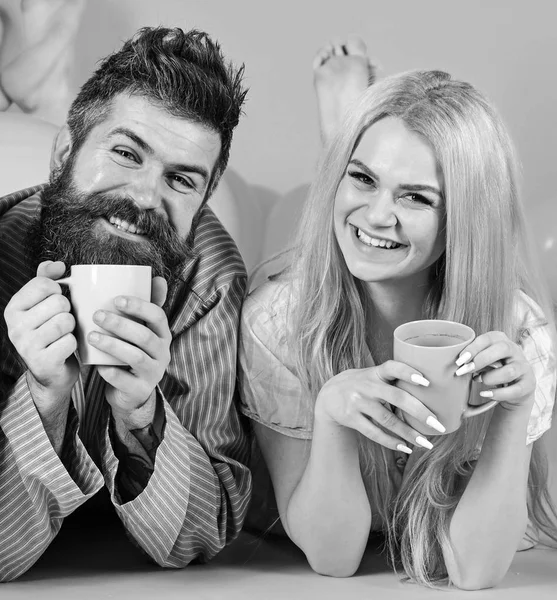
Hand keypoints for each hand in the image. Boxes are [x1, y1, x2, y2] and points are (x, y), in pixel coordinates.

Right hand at [4, 260, 77, 406]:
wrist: (50, 374)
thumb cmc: (50, 333)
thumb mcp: (42, 305)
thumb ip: (45, 280)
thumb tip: (57, 264)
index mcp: (13, 308)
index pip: (44, 284)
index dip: (58, 291)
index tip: (54, 303)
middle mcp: (14, 326)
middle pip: (59, 302)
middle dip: (68, 312)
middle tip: (61, 323)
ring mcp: (26, 346)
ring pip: (66, 321)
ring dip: (72, 328)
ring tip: (63, 335)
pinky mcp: (42, 362)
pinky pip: (70, 341)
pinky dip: (73, 345)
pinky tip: (64, 350)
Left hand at [88, 276, 170, 422]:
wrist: (132, 391)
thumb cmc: (133, 352)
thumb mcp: (142, 329)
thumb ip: (146, 306)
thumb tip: (158, 277)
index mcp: (163, 334)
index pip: (158, 316)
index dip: (139, 306)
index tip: (117, 299)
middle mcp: (163, 352)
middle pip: (145, 336)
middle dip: (120, 324)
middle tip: (96, 315)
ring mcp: (153, 372)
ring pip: (135, 357)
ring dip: (113, 345)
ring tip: (91, 336)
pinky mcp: (141, 390)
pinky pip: (126, 381)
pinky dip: (111, 372)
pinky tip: (97, 364)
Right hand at [314, 361, 446, 452]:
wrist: (329, 396)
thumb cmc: (362, 385)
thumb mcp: (373, 375)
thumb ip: (393, 380)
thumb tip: (430, 392)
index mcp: (375, 372)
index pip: (393, 367)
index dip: (408, 372)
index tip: (426, 382)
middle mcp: (367, 385)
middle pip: (397, 398)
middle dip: (420, 412)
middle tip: (438, 424)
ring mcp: (358, 402)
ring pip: (388, 420)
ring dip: (409, 433)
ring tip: (426, 443)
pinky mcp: (351, 418)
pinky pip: (374, 432)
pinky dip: (391, 441)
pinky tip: (406, 447)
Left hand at [455, 331, 534, 410]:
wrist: (515, 389)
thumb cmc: (494, 369)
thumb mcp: (485, 360)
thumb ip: (474, 358)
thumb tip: (458, 364)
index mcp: (502, 340)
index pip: (488, 338)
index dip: (473, 348)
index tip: (460, 360)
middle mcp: (516, 351)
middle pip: (503, 349)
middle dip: (481, 359)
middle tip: (466, 370)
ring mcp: (524, 367)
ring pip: (509, 371)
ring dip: (490, 377)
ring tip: (479, 381)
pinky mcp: (529, 384)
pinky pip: (515, 389)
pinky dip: (498, 393)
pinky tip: (486, 394)